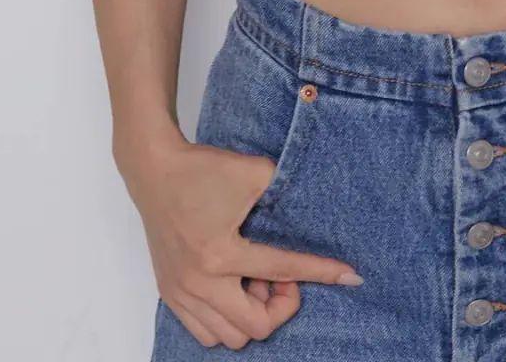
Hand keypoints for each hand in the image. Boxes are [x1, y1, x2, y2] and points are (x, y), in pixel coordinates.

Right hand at [121, 134, 362, 349]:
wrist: (154, 169)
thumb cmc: (202, 168)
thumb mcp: (253, 171)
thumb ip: (284, 188)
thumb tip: (311, 204)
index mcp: (221, 253)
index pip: (283, 270)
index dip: (321, 272)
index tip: (351, 276)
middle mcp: (200, 282)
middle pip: (256, 326)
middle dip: (280, 304)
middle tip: (282, 276)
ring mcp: (182, 292)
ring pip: (229, 337)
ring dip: (251, 315)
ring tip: (255, 281)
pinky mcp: (170, 293)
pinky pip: (205, 332)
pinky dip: (226, 321)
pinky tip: (234, 289)